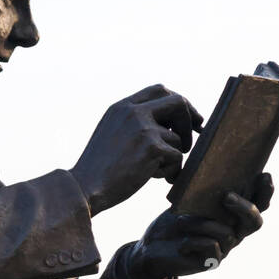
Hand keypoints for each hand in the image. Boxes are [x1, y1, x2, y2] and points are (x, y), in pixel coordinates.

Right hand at [70, 84, 202, 215]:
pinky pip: (176, 157)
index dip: (179, 102)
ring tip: (156, 171)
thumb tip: (168, 126)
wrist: (85, 187)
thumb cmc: (99, 169)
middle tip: (194, 136)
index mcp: (122, 107)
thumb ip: (133, 124)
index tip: (189, 117)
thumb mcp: (112, 135)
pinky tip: (154, 179)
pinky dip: (171, 171)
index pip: (159, 91)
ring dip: (173, 157)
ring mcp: (143, 128)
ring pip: (177, 138)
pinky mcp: (152, 147)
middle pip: (177, 103)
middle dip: (190, 119)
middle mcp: (133, 112)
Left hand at [125, 173, 273, 278]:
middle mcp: (233, 232)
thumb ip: (203, 190)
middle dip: (245, 207)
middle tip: (226, 196)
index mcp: (232, 215)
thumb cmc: (173, 222)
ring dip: (202, 224)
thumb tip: (210, 167)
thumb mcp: (187, 201)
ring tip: (181, 221)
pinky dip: (195, 240)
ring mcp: (224, 248)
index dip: (266, 192)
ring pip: (226, 233)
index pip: (259, 203)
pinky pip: (212, 247)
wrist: (153, 249)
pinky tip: (182, 243)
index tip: (264, 175)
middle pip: (254, 222)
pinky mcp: (210, 262)